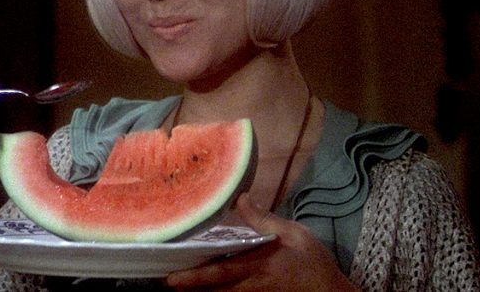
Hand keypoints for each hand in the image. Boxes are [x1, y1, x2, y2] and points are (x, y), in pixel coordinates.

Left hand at [166, 193, 358, 290]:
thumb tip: (241, 198)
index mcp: (259, 266)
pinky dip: (215, 289)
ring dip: (199, 289)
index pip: (222, 272)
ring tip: (177, 280)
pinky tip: (202, 283)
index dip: (196, 276)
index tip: (173, 277)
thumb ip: (265, 219)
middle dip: (189, 285)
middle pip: (214, 289)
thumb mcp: (294, 234)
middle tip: (166, 279)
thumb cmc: (313, 262)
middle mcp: (252, 285)